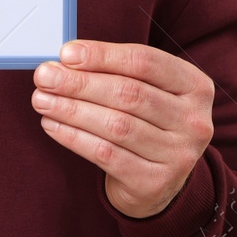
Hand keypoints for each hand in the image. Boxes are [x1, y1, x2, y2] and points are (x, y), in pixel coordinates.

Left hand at [31, 40, 214, 217]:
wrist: (158, 182)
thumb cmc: (146, 123)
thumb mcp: (145, 91)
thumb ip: (114, 71)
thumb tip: (65, 60)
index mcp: (195, 86)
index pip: (145, 61)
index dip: (102, 55)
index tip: (66, 53)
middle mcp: (194, 120)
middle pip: (128, 93)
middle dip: (79, 83)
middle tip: (44, 77)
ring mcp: (179, 154)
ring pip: (116, 125)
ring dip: (72, 109)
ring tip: (41, 100)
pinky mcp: (155, 182)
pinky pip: (106, 154)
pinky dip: (74, 137)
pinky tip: (52, 125)